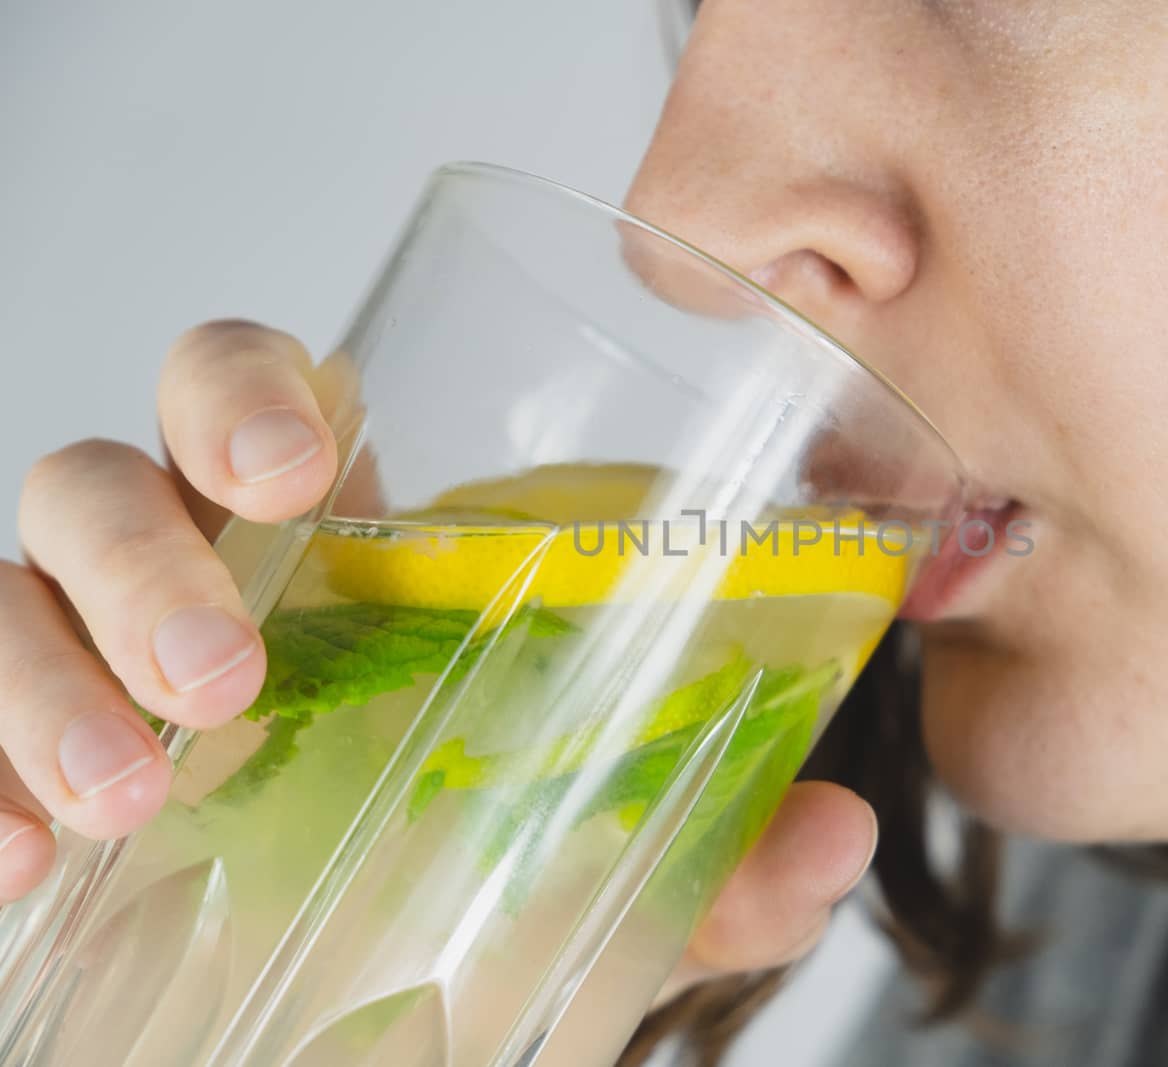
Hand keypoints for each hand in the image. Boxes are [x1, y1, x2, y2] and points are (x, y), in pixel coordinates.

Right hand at [1, 320, 876, 991]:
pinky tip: (20, 861)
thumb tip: (835, 834)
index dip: (248, 393)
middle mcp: (189, 575)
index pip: (255, 394)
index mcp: (331, 549)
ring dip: (41, 675)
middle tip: (227, 671)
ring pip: (3, 590)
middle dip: (143, 547)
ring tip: (136, 791)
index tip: (304, 473)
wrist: (348, 991)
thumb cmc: (461, 851)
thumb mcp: (595, 851)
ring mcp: (86, 663)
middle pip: (101, 474)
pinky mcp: (19, 761)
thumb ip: (714, 844)